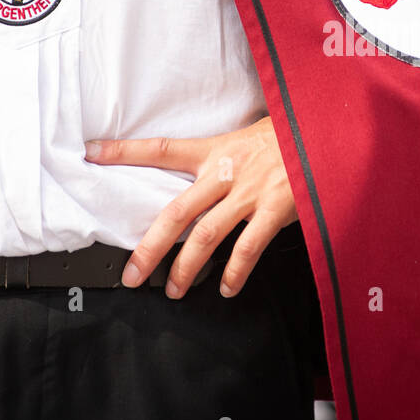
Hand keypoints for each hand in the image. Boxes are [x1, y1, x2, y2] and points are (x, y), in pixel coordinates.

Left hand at [83, 116, 297, 297]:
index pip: (160, 149)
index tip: (91, 152)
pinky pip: (248, 247)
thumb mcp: (251, 134)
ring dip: (185, 268)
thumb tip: (210, 172)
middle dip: (149, 247)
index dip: (123, 151)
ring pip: (205, 236)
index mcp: (216, 150)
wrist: (328, 130)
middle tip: (131, 274)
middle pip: (175, 212)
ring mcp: (249, 193)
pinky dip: (235, 271)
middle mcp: (225, 172)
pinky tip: (227, 286)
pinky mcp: (274, 209)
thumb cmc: (291, 133)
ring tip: (173, 289)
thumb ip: (228, 155)